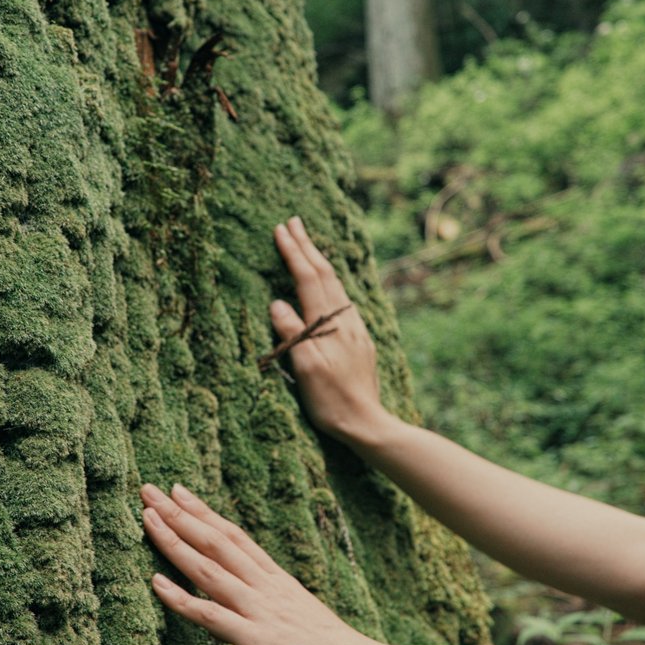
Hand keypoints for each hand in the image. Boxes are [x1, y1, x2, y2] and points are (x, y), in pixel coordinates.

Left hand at [141, 482, 388, 644]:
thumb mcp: (303, 620)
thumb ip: (277, 607)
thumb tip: (255, 603)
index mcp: (279, 582)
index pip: (236, 537)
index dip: (205, 513)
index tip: (179, 491)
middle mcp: (268, 589)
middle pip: (217, 542)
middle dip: (180, 514)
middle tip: (148, 488)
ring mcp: (262, 612)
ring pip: (210, 570)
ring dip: (175, 542)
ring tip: (147, 517)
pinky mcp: (259, 642)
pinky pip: (213, 617)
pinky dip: (182, 599)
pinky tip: (155, 583)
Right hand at [269, 216, 387, 444]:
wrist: (367, 423)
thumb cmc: (331, 400)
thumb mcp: (306, 369)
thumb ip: (292, 334)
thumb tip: (276, 303)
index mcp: (328, 323)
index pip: (308, 278)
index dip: (294, 253)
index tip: (280, 229)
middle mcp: (345, 320)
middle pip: (325, 274)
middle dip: (308, 246)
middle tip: (294, 221)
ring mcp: (355, 329)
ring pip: (336, 284)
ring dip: (319, 261)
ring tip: (308, 244)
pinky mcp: (359, 340)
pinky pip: (341, 299)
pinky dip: (329, 281)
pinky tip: (328, 285)